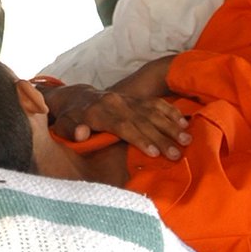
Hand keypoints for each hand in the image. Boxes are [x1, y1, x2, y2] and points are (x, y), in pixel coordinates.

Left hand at [41, 82, 190, 160]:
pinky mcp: (135, 98)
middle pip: (142, 120)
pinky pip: (155, 103)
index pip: (123, 126)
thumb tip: (80, 133)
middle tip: (177, 153)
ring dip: (171, 125)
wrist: (78, 97)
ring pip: (152, 110)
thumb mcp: (64, 124)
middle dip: (161, 137)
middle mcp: (115, 103)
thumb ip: (70, 130)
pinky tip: (184, 122)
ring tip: (187, 139)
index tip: (154, 153)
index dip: (139, 138)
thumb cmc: (71, 117)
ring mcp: (127, 99)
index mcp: (98, 112)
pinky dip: (170, 112)